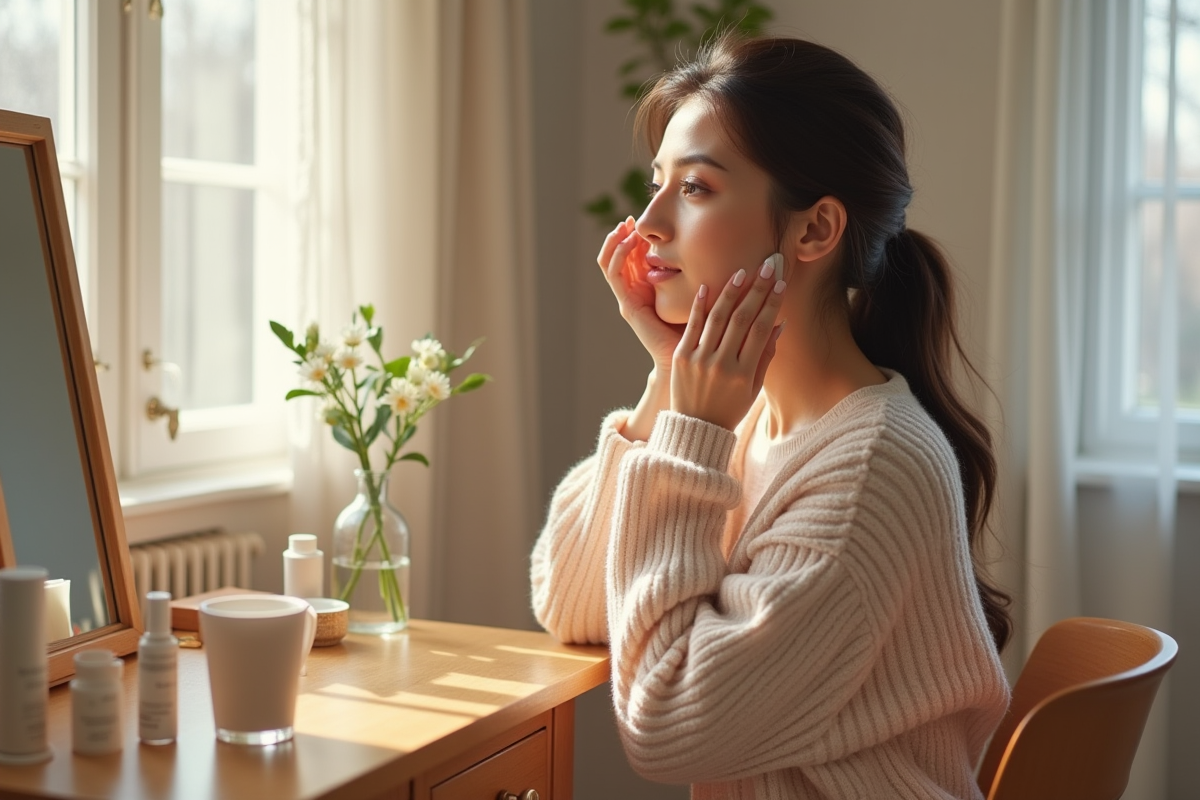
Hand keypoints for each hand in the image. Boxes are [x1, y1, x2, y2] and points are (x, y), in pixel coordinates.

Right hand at [597, 217, 685, 372]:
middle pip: (619, 257)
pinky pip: (615, 275)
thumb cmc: (699, 328)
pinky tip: (628, 242)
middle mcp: (634, 292)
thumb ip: (696, 272)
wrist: (690, 357)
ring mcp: (628, 298)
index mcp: (648, 288)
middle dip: (622, 236)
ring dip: (615, 242)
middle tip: (630, 220)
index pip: (634, 256)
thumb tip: (711, 244)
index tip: (643, 221)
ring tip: (624, 226)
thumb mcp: (696, 291)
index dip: (635, 237)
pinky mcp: (627, 304)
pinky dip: (618, 256)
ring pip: (611, 263)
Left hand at [670, 257, 785, 429]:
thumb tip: (779, 323)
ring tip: (741, 271)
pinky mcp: (680, 357)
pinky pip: (692, 325)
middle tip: (768, 265)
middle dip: (757, 289)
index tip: (781, 282)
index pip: (760, 330)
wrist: (695, 427)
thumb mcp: (754, 387)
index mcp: (744, 374)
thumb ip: (765, 356)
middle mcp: (722, 365)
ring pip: (717, 318)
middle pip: (742, 319)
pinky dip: (700, 305)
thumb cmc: (730, 407)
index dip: (771, 304)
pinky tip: (708, 285)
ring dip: (730, 291)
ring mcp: (699, 360)